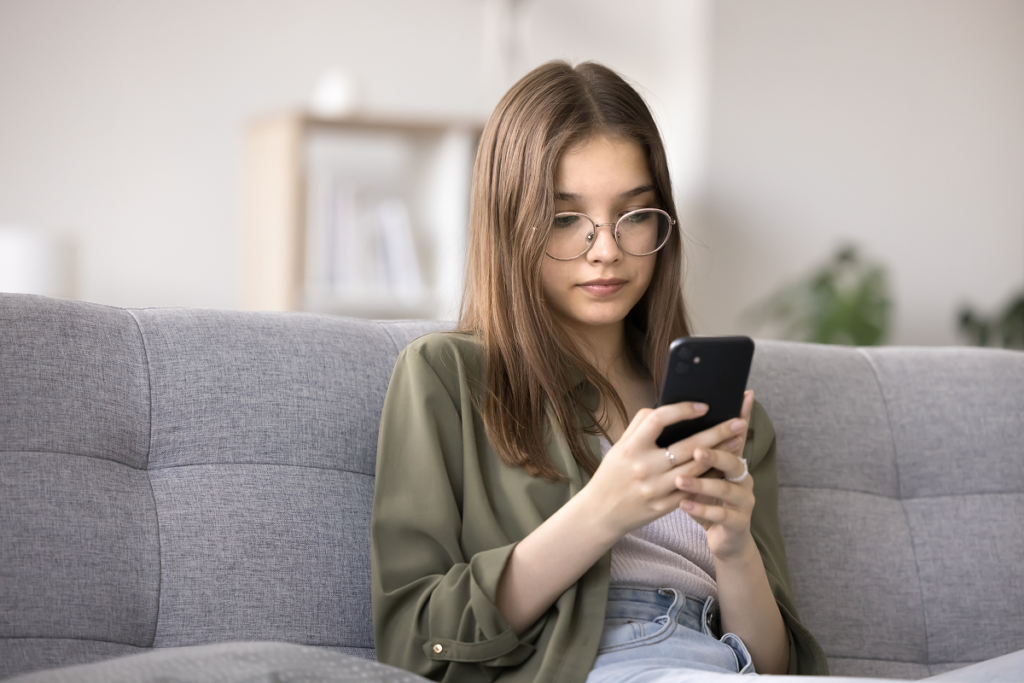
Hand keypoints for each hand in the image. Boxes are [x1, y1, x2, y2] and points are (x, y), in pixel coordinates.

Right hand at [582, 399, 748, 540]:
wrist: (599, 513)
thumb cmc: (612, 475)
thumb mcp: (618, 446)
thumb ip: (640, 425)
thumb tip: (666, 407)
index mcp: (630, 448)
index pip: (659, 420)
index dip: (682, 410)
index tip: (703, 406)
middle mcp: (643, 467)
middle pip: (688, 446)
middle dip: (718, 432)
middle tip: (738, 422)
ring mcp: (655, 489)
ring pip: (696, 468)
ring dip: (720, 454)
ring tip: (737, 441)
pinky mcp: (663, 506)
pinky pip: (693, 489)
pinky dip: (710, 477)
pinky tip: (724, 467)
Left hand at [673, 390, 756, 559]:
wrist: (725, 538)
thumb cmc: (706, 498)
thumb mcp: (701, 473)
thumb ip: (693, 451)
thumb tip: (673, 420)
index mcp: (731, 460)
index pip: (735, 435)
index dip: (740, 416)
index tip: (741, 397)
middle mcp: (742, 476)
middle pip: (731, 460)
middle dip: (713, 453)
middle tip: (695, 449)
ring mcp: (743, 499)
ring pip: (725, 488)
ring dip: (702, 483)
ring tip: (680, 480)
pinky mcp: (738, 521)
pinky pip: (721, 514)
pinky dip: (701, 508)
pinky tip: (684, 505)